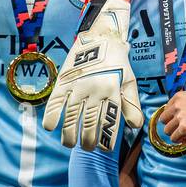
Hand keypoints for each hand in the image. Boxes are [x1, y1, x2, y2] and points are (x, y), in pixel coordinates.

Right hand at [43, 0, 143, 150]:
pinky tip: (50, 128)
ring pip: (71, 117)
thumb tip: (135, 127)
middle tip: (87, 148)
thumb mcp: (130, 81)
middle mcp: (95, 91)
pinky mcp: (64, 81)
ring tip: (70, 144)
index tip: (106, 149)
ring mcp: (78, 86)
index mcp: (113, 92)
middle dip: (88, 141)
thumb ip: (132, 105)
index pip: (110, 122)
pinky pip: (55, 102)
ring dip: (69, 135)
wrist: (100, 37)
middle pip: (89, 123)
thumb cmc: (118, 63)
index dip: (107, 140)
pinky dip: (51, 116)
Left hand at [159, 91, 185, 141]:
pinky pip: (174, 138)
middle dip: (172, 125)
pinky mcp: (184, 128)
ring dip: (176, 134)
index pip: (165, 109)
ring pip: (167, 130)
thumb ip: (184, 103)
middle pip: (164, 120)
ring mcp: (180, 116)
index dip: (172, 117)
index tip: (178, 121)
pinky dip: (180, 140)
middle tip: (181, 128)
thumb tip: (174, 110)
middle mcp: (178, 105)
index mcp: (180, 96)